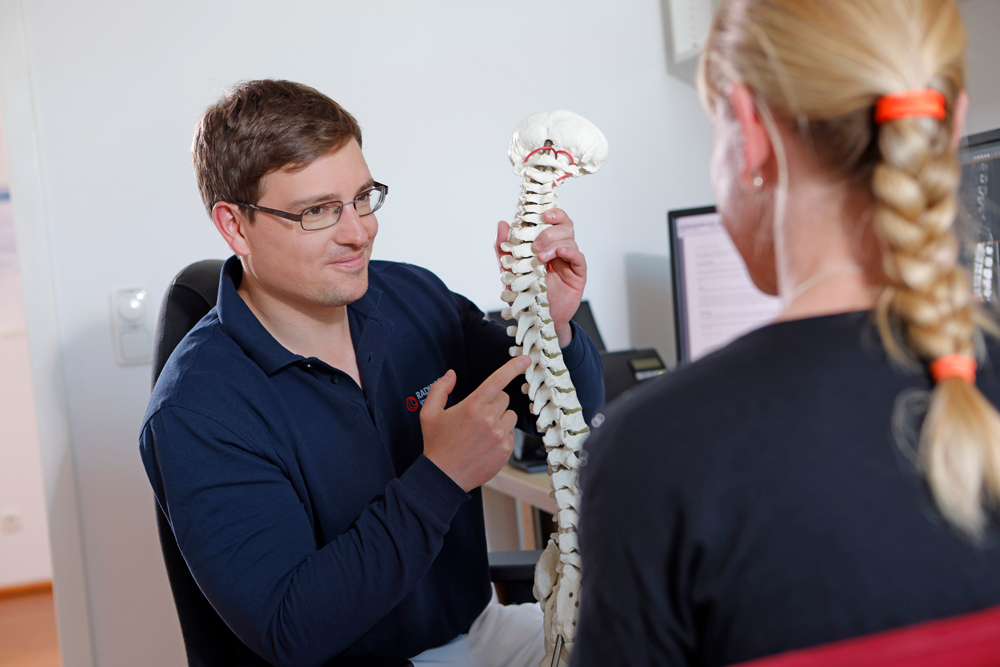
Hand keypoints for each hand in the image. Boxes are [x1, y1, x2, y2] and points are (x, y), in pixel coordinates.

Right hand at [420, 355, 531, 491]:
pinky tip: (485, 444)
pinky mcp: (506, 450)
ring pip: (510, 416)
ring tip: (481, 432)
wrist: (443, 477)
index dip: (514, 367)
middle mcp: (488, 419)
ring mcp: (499, 435)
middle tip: (477, 416)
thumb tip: (451, 374)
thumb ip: (440, 389)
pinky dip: (501, 437)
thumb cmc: (436, 445)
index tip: (525, 360)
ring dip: (499, 419)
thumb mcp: (429, 413)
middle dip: (493, 403)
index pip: (498, 380)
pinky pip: (511, 435)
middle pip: (504, 398)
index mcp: (472, 406)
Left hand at [496, 208, 586, 346]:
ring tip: (540, 258)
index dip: (552, 213)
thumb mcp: (510, 270)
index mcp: (546, 244)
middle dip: (549, 231)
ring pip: (570, 239)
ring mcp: (570, 261)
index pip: (554, 220)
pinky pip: (579, 257)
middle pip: (565, 226)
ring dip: (554, 243)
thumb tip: (502, 224)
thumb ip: (504, 248)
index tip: (543, 215)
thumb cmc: (526, 293)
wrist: (536, 318)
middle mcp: (560, 249)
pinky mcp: (578, 274)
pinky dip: (569, 251)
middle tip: (535, 244)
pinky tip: (559, 254)